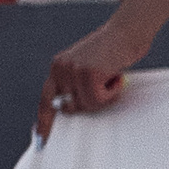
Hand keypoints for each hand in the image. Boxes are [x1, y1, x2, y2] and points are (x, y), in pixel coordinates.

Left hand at [36, 19, 142, 143]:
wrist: (127, 30)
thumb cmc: (112, 49)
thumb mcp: (86, 66)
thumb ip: (75, 85)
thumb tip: (70, 109)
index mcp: (58, 67)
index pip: (46, 99)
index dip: (44, 120)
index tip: (41, 138)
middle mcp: (61, 68)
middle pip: (70, 107)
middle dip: (89, 103)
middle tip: (105, 86)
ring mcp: (73, 70)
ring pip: (87, 105)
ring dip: (104, 96)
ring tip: (111, 77)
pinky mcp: (88, 73)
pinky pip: (99, 99)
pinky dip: (112, 92)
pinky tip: (115, 75)